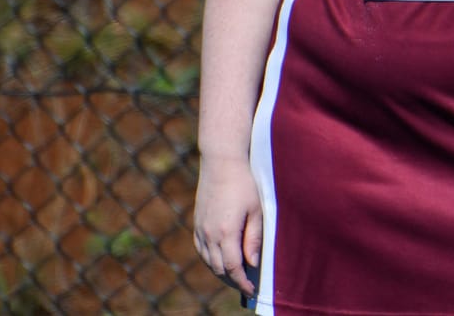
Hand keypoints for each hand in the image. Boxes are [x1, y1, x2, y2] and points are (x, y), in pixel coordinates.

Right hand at [192, 153, 262, 296]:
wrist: (221, 162)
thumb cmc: (245, 183)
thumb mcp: (257, 210)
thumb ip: (254, 239)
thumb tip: (253, 264)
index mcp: (226, 232)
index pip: (233, 268)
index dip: (242, 283)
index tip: (252, 291)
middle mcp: (209, 234)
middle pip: (219, 269)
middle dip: (233, 281)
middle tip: (246, 287)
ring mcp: (200, 229)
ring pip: (209, 261)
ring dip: (222, 272)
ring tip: (237, 277)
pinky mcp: (197, 224)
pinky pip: (201, 250)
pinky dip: (211, 260)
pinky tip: (221, 261)